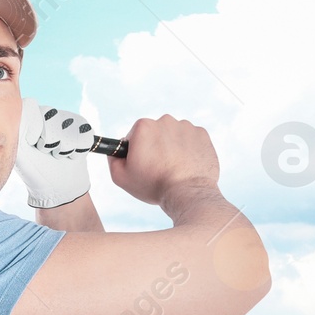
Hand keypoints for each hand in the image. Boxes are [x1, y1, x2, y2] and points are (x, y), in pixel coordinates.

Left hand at [16, 97, 96, 208]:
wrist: (58, 187)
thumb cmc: (36, 171)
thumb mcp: (20, 151)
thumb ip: (19, 127)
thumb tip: (26, 105)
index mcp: (29, 116)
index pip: (33, 108)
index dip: (35, 130)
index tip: (33, 145)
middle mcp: (47, 114)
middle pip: (52, 116)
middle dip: (50, 141)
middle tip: (46, 152)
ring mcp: (66, 119)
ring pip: (69, 127)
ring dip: (64, 149)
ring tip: (58, 155)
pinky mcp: (83, 127)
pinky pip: (84, 135)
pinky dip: (77, 151)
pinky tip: (70, 156)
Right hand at [105, 115, 219, 214]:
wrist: (188, 193)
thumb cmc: (154, 185)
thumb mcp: (121, 177)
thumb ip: (112, 158)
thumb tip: (115, 151)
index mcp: (144, 126)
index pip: (135, 135)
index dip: (137, 150)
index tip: (143, 163)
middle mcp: (165, 120)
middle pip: (155, 133)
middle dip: (155, 147)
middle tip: (158, 168)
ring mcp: (186, 126)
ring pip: (174, 135)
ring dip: (172, 147)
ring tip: (174, 168)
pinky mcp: (202, 135)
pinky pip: (191, 139)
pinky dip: (188, 150)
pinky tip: (186, 165)